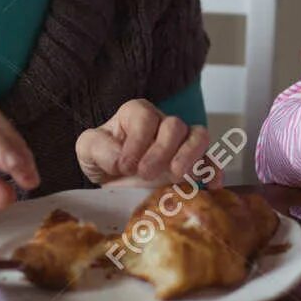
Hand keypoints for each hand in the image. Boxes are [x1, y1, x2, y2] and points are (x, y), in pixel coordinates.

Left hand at [77, 98, 212, 185]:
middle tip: (146, 174)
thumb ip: (97, 147)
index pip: (145, 117)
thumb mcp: (87, 149)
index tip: (125, 166)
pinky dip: (213, 171)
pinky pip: (211, 160)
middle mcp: (162, 124)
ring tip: (177, 176)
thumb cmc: (103, 159)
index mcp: (137, 114)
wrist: (113, 182)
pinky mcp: (193, 164)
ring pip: (199, 135)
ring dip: (190, 155)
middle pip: (175, 125)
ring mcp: (181, 144)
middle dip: (161, 151)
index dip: (137, 141)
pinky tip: (210, 186)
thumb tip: (120, 158)